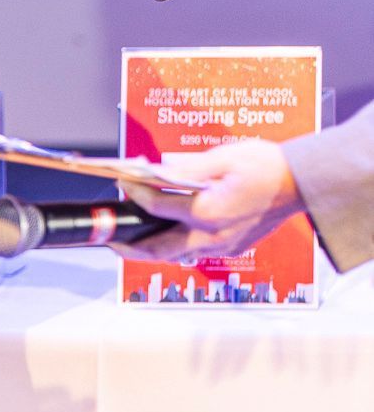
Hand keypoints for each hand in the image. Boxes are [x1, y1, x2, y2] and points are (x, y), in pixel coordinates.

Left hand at [114, 142, 303, 260]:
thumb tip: (159, 170)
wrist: (301, 184)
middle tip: (110, 240)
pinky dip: (175, 245)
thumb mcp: (224, 157)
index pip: (157, 206)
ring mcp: (223, 246)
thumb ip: (187, 167)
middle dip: (130, 246)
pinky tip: (166, 233)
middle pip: (159, 248)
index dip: (136, 193)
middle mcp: (213, 236)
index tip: (122, 182)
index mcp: (208, 212)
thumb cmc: (267, 167)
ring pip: (177, 255)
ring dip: (152, 249)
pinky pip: (195, 252)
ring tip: (131, 240)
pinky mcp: (231, 247)